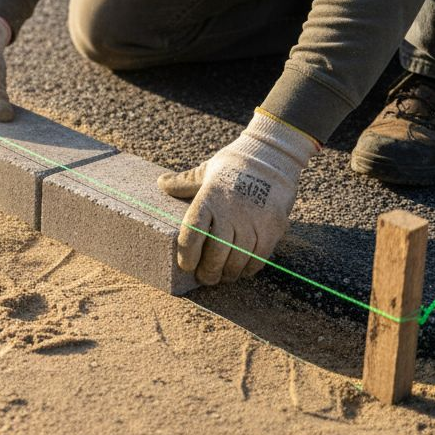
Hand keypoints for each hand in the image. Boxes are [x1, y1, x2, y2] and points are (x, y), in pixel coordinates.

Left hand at [158, 110, 318, 284]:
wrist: (272, 156)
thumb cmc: (233, 165)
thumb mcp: (206, 170)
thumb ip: (184, 182)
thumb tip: (161, 184)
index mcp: (209, 197)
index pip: (194, 231)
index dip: (188, 253)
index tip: (186, 266)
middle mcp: (231, 209)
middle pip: (217, 251)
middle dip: (209, 271)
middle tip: (204, 279)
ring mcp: (254, 218)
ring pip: (239, 257)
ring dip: (229, 272)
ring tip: (223, 276)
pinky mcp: (273, 225)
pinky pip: (260, 255)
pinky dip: (249, 267)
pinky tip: (242, 270)